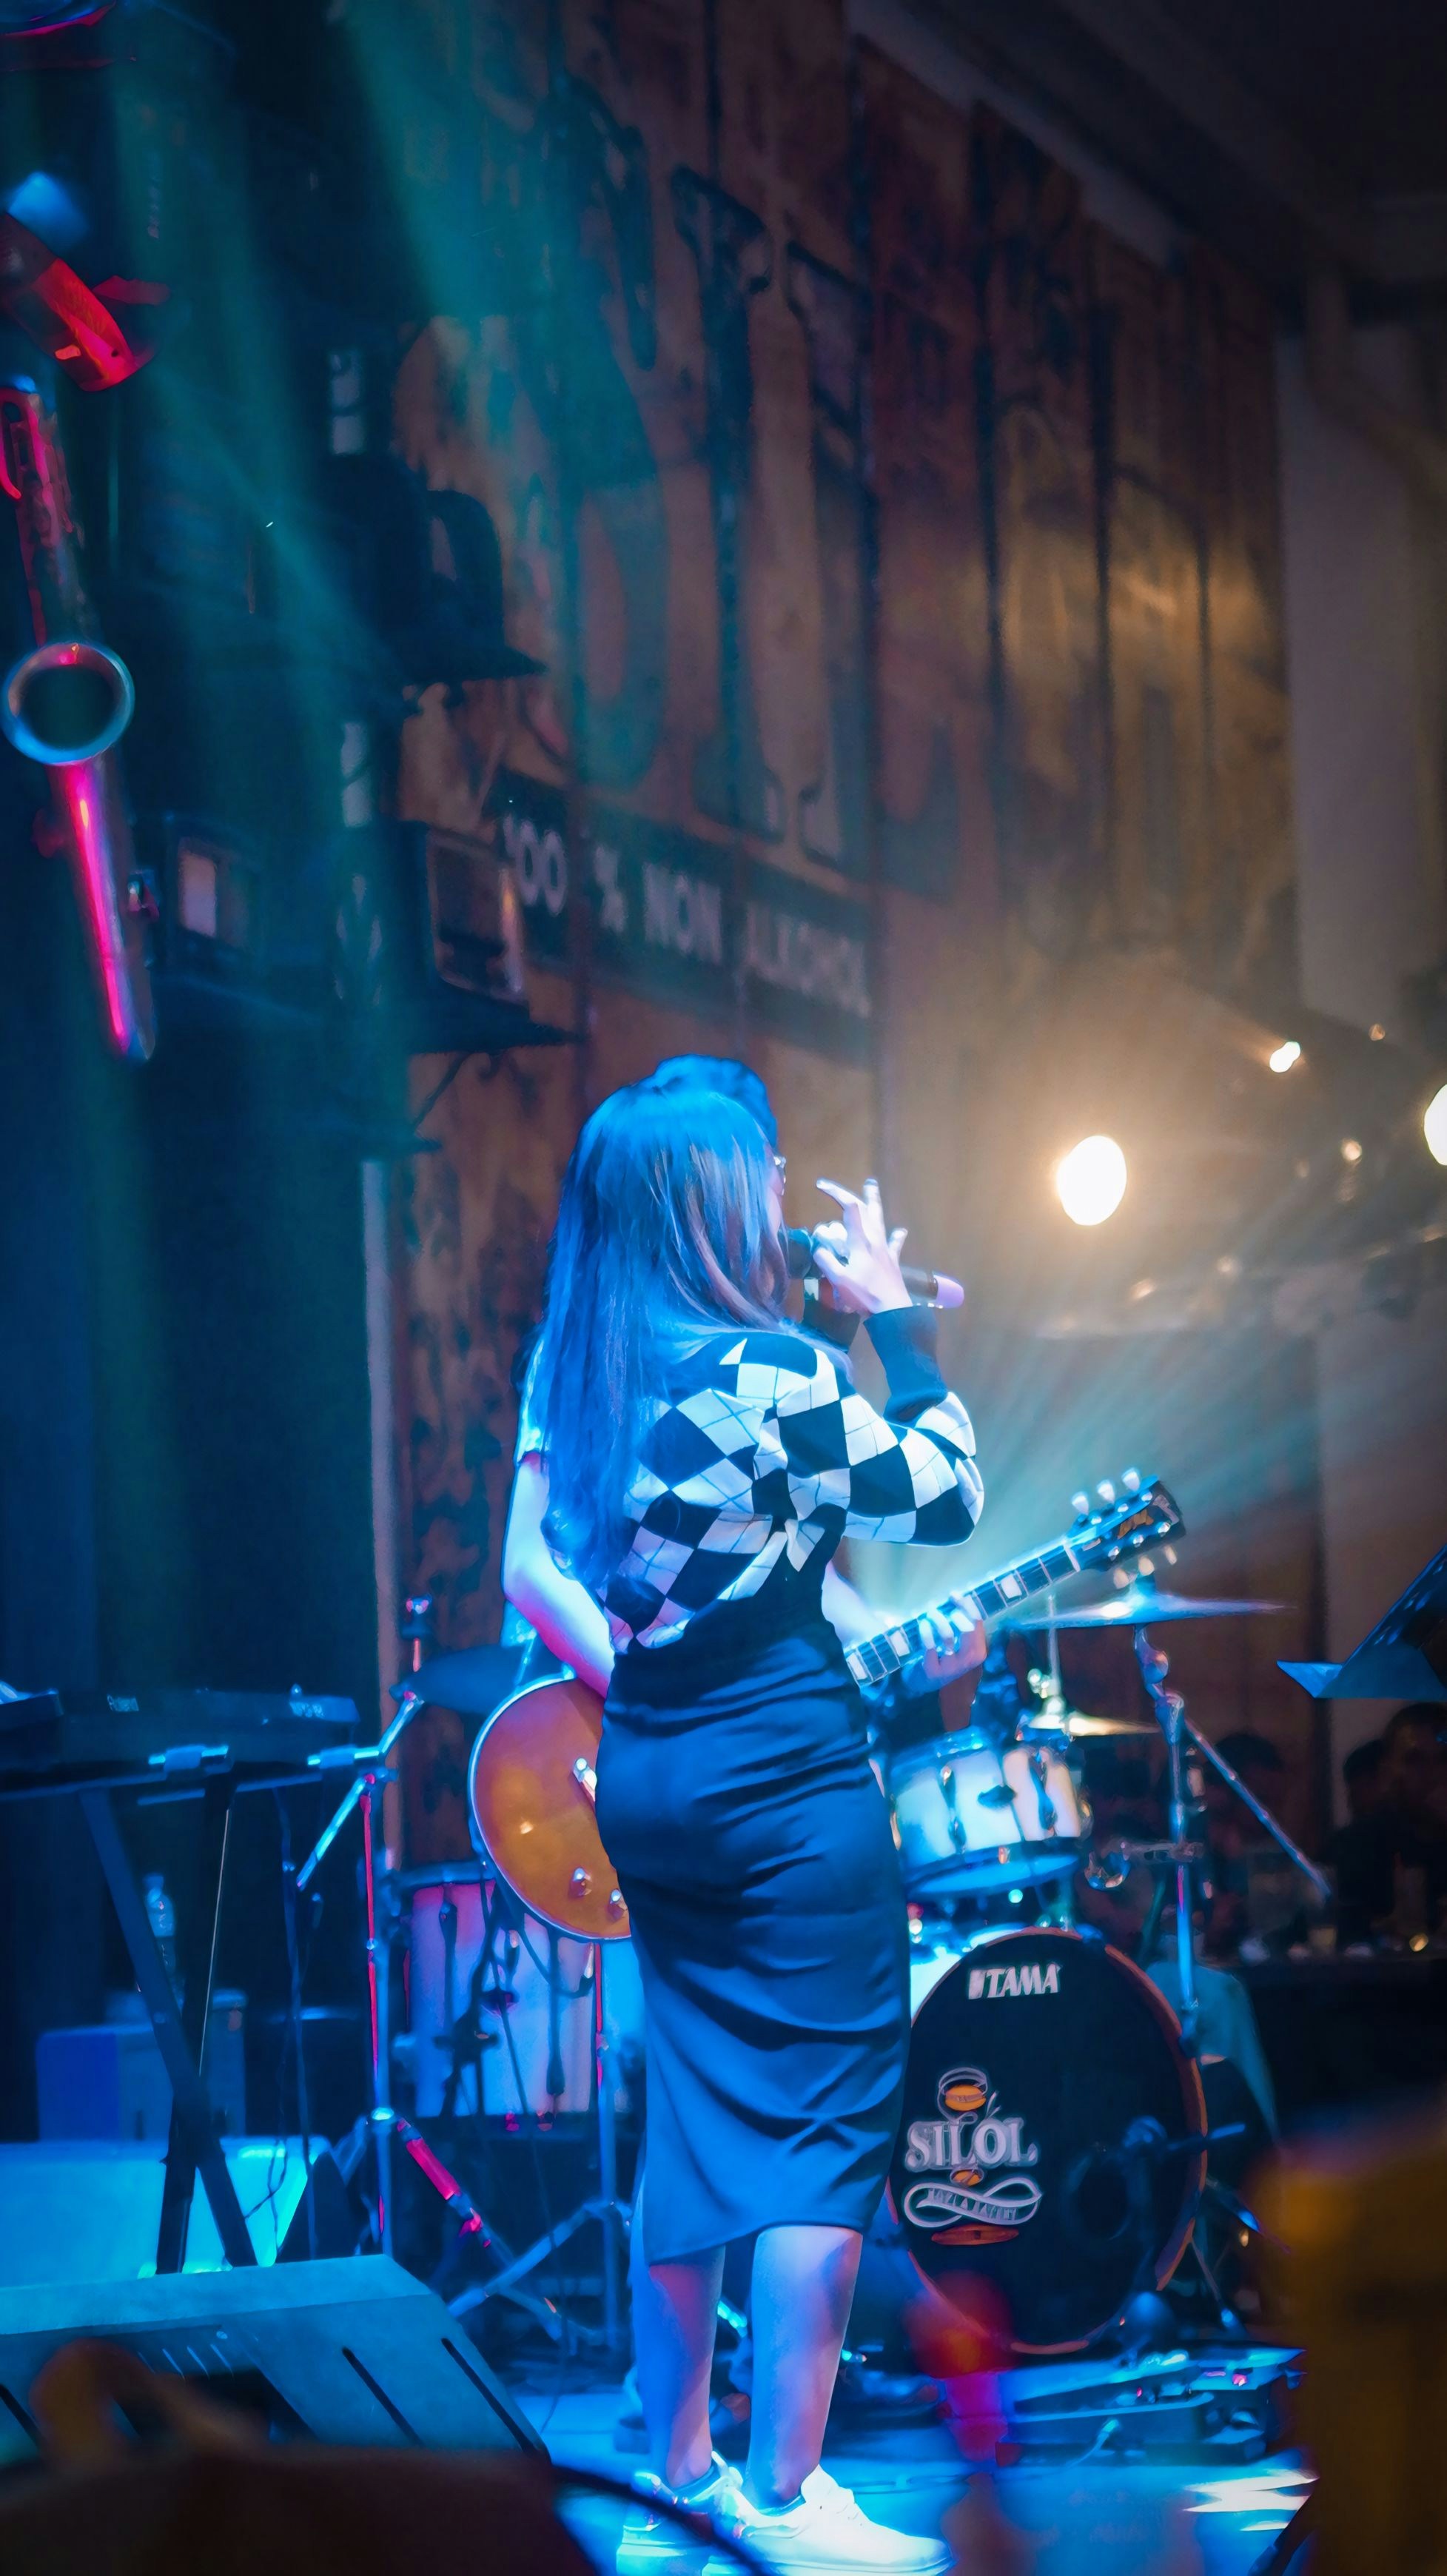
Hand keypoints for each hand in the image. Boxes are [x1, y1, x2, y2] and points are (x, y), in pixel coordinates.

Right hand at [810, 1177, 911, 1315]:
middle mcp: (874, 1240)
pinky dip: (897, 1236)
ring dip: (876, 1204)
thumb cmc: (865, 1295)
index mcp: (860, 1241)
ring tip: (874, 1190)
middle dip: (860, 1193)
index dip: (836, 1193)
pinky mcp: (893, 1261)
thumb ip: (827, 1261)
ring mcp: (886, 1250)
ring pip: (880, 1221)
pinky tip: (901, 1231)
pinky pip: (895, 1244)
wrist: (892, 1311)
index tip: (821, 1186)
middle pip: (868, 1210)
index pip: (850, 1208)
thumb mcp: (839, 1279)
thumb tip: (819, 1248)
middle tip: (858, 1181)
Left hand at [919, 1599, 985, 1687]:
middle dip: (954, 1612)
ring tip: (930, 1613)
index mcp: (979, 1651)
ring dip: (938, 1620)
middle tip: (939, 1606)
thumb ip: (963, 1624)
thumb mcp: (960, 1644)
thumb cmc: (945, 1657)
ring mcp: (952, 1667)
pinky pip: (930, 1646)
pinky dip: (926, 1632)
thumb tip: (958, 1596)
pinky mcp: (934, 1670)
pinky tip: (923, 1624)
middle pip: (967, 1628)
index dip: (966, 1605)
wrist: (928, 1682)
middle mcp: (969, 1660)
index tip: (953, 1595)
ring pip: (948, 1636)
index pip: (977, 1622)